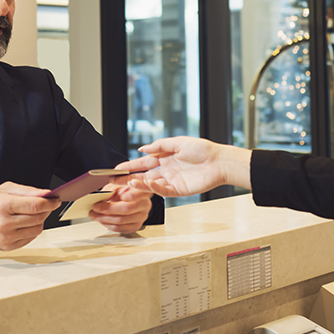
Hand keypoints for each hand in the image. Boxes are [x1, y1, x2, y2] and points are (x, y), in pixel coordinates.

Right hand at [0, 182, 60, 250]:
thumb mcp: (5, 189)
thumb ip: (28, 191)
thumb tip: (47, 194)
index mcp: (4, 206)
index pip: (35, 205)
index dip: (50, 202)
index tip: (56, 200)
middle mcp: (4, 223)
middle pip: (38, 218)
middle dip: (46, 210)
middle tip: (45, 205)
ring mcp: (6, 237)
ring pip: (37, 229)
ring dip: (39, 220)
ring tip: (31, 214)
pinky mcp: (8, 247)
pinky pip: (30, 238)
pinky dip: (32, 229)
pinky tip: (23, 223)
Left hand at [87, 184, 151, 233]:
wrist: (131, 199)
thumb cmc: (123, 190)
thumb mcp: (118, 185)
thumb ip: (113, 190)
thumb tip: (102, 198)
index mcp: (143, 191)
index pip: (139, 193)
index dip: (131, 195)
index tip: (120, 196)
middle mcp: (145, 205)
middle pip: (126, 209)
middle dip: (108, 209)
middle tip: (95, 207)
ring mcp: (141, 217)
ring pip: (121, 220)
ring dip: (104, 219)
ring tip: (94, 215)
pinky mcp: (136, 226)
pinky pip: (120, 228)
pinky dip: (108, 225)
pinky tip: (102, 220)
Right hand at [118, 136, 251, 196]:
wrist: (219, 161)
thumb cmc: (202, 150)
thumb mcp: (178, 142)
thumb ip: (160, 146)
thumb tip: (143, 149)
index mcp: (165, 158)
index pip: (143, 163)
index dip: (130, 166)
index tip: (117, 168)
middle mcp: (166, 170)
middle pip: (143, 175)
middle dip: (128, 178)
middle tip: (114, 182)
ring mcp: (172, 181)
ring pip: (151, 184)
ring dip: (139, 184)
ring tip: (129, 182)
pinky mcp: (179, 190)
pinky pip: (163, 190)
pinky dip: (154, 188)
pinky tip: (148, 183)